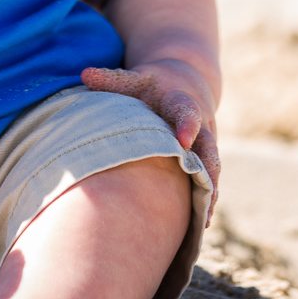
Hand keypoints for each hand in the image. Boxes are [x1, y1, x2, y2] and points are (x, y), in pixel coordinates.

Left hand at [81, 57, 220, 223]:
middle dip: (207, 167)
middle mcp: (201, 123)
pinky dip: (208, 200)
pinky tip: (202, 224)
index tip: (182, 141)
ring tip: (204, 219)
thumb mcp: (136, 78)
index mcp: (181, 101)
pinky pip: (211, 180)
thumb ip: (113, 80)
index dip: (186, 125)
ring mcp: (207, 142)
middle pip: (209, 146)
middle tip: (204, 190)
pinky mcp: (208, 157)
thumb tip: (83, 73)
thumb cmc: (153, 84)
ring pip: (213, 168)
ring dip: (210, 191)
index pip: (186, 112)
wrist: (188, 82)